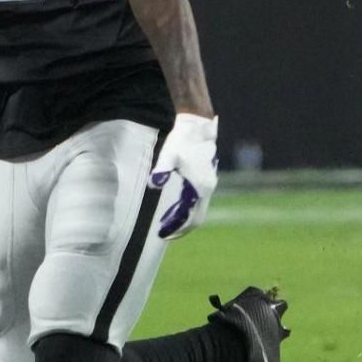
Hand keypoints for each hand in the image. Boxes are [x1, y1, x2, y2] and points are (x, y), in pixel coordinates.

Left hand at [150, 113, 217, 238]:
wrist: (198, 126)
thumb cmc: (182, 140)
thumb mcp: (169, 155)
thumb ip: (162, 170)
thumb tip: (153, 184)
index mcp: (199, 187)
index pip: (190, 217)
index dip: (177, 228)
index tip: (163, 235)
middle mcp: (207, 189)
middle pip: (196, 218)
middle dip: (180, 228)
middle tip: (162, 234)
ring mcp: (208, 185)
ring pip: (197, 210)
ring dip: (182, 219)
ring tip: (164, 223)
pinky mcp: (205, 180)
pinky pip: (197, 202)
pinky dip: (186, 208)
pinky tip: (174, 207)